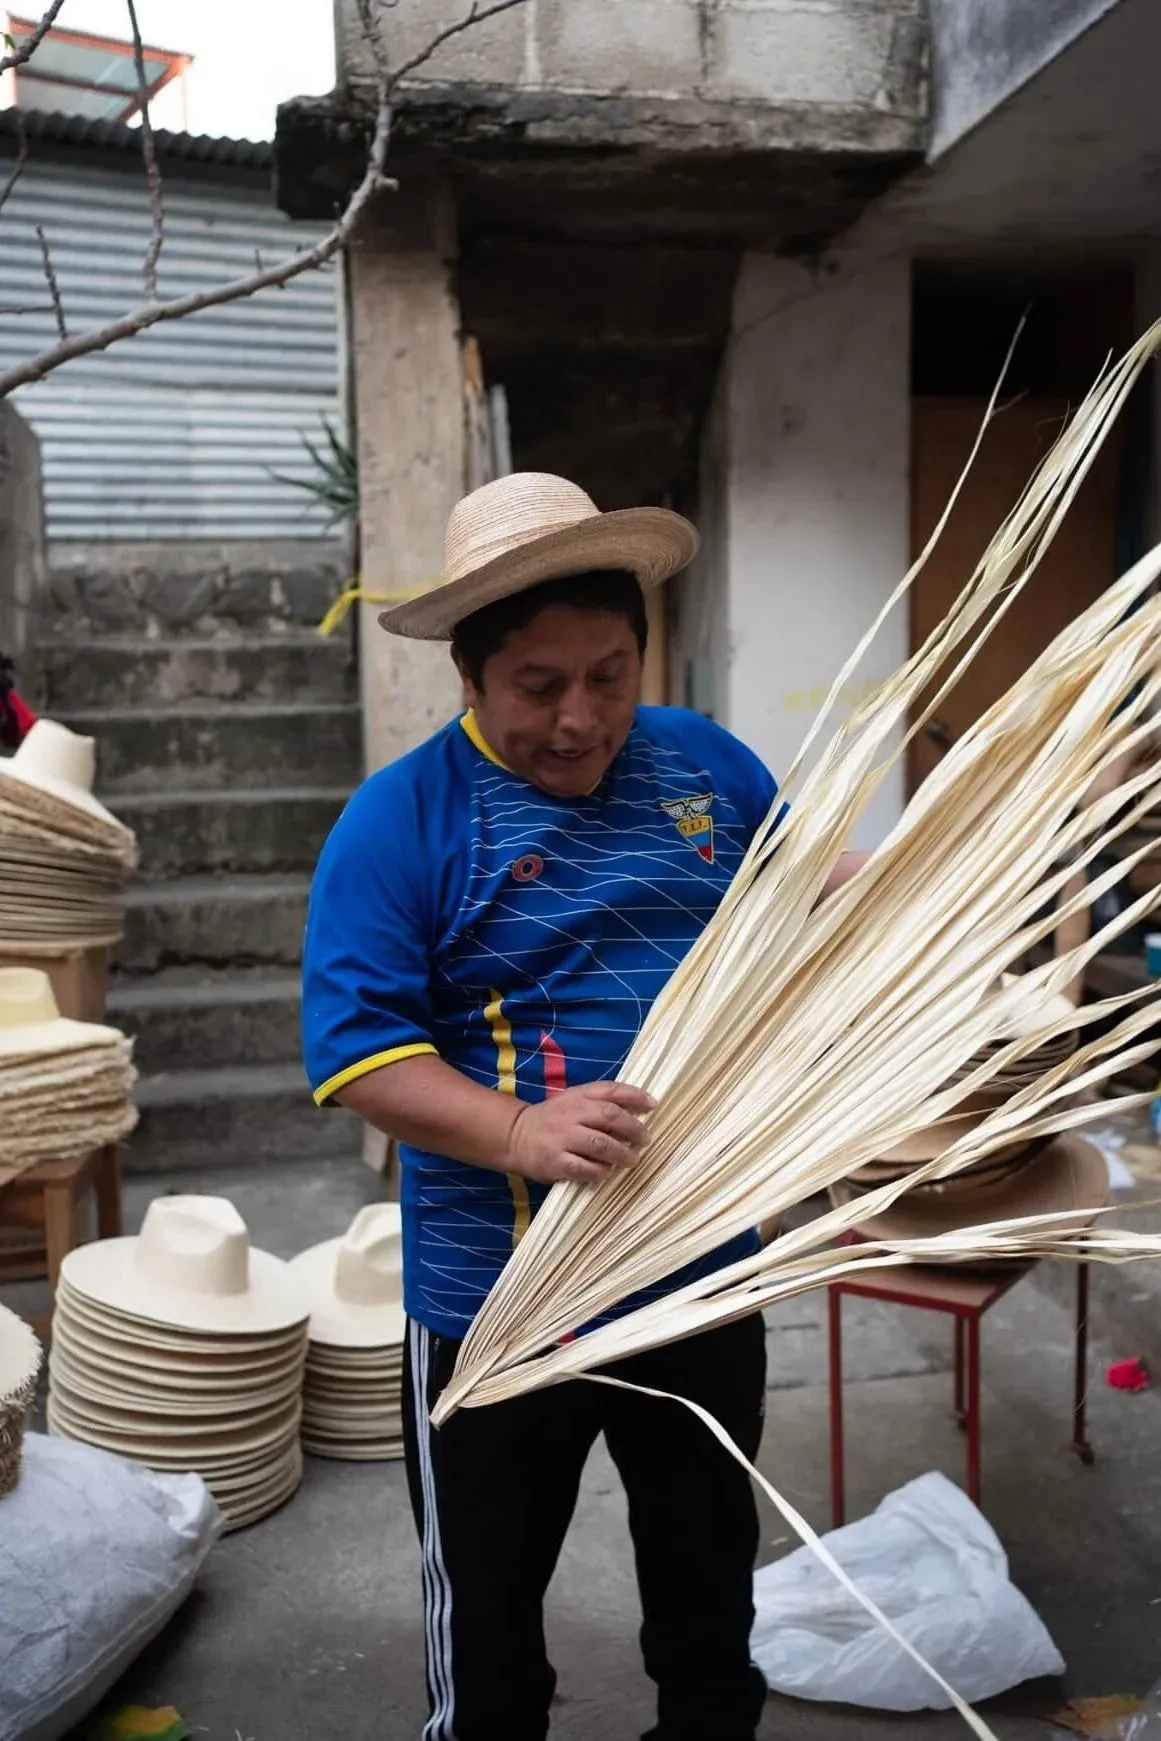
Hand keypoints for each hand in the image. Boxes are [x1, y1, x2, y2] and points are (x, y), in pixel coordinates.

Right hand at [504, 1081, 656, 1184]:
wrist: (516, 1136)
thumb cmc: (553, 1119)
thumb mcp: (573, 1101)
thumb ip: (600, 1102)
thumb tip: (638, 1110)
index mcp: (577, 1097)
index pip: (610, 1090)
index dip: (635, 1095)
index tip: (653, 1104)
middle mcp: (571, 1114)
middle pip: (610, 1116)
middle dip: (633, 1129)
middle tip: (645, 1140)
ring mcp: (563, 1138)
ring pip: (601, 1144)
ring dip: (622, 1153)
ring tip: (632, 1160)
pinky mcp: (557, 1162)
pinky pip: (585, 1168)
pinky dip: (601, 1171)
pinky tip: (608, 1172)